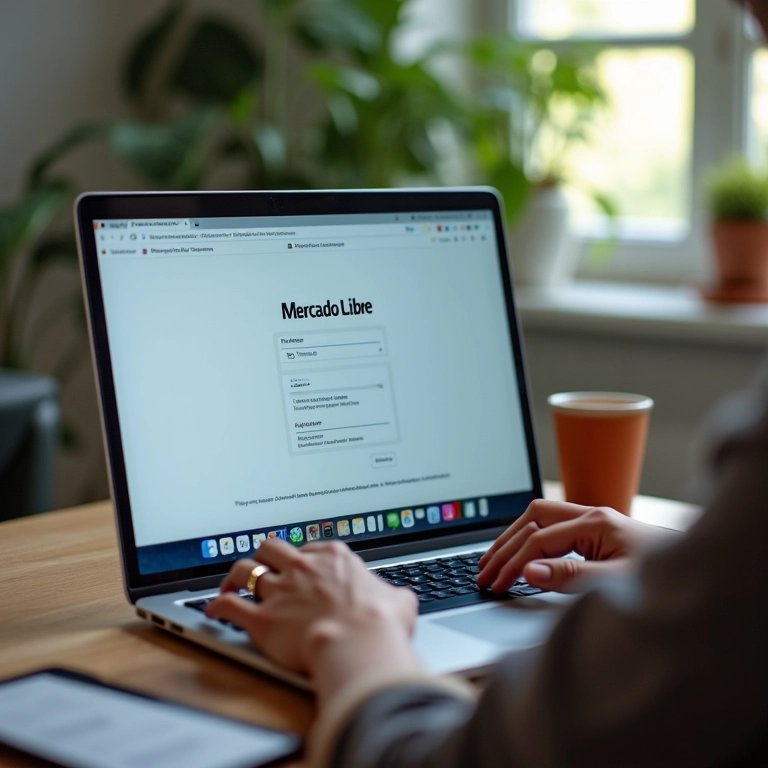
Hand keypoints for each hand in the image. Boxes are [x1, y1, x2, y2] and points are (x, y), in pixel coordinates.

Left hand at [205, 539, 420, 702]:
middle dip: (265, 554)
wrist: (357, 644)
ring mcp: (280, 591)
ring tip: (232, 580)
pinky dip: (218, 605)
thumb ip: (395, 595)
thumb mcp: (399, 601)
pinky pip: (230, 605)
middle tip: (263, 563)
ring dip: (237, 575)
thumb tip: (401, 600)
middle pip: (272, 547)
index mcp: (334, 558)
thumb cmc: (379, 624)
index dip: (304, 555)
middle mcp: (302, 568)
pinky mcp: (262, 619)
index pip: (311, 546)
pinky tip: (214, 608)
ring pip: (246, 570)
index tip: (302, 563)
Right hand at [477, 499, 678, 593]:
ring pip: (539, 517)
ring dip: (513, 538)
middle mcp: (592, 515)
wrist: (699, 572)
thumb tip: (529, 571)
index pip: (539, 539)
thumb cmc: (662, 577)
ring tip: (491, 560)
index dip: (513, 563)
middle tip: (483, 570)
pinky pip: (551, 525)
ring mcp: (593, 520)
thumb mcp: (616, 582)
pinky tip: (521, 552)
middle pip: (532, 518)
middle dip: (504, 544)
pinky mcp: (595, 531)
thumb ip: (571, 576)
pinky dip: (529, 538)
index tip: (495, 584)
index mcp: (596, 522)